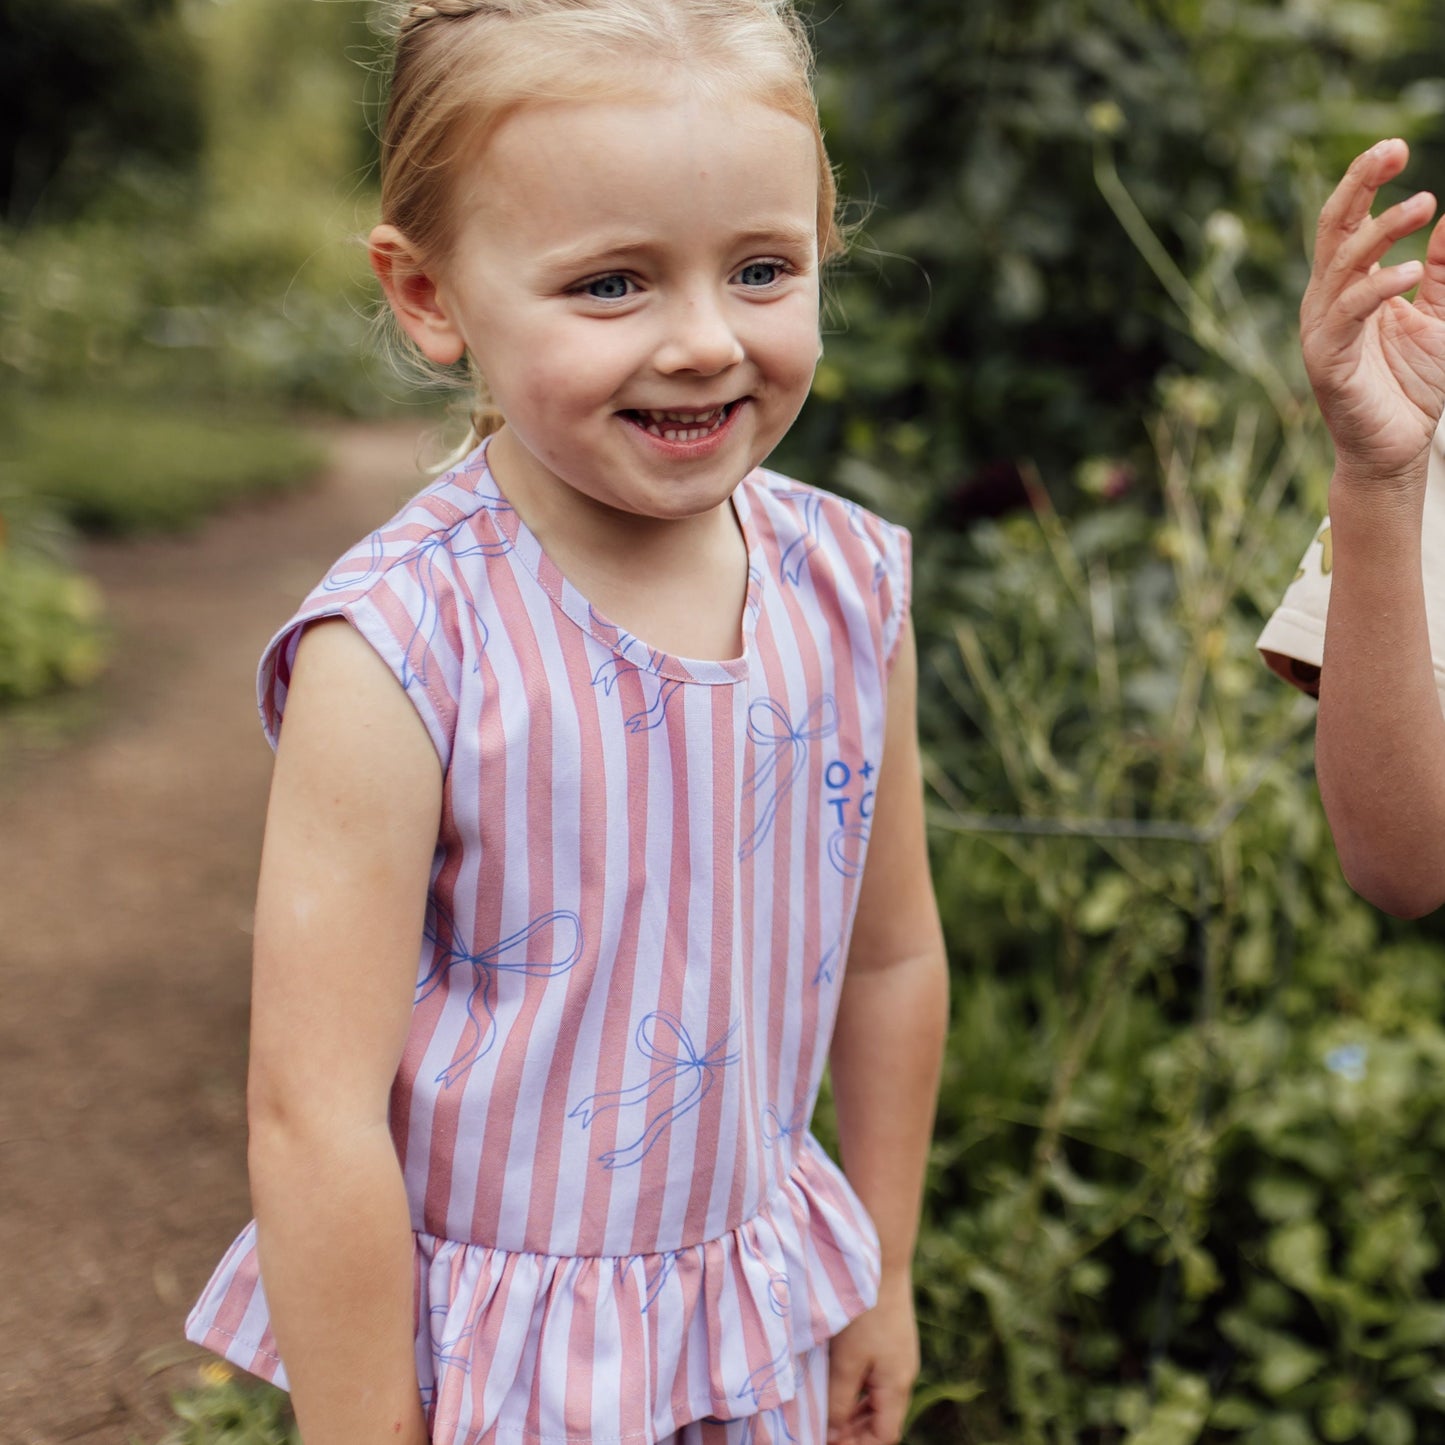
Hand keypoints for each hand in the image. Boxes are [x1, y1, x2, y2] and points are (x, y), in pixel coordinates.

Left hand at [826, 1272, 918, 1444]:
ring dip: (854, 1412)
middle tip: (821, 1433)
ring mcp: (898, 1355)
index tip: (827, 1444)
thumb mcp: (845, 1361)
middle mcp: (902, 1374)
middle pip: (882, 1420)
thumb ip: (839, 1401)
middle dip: (854, 1433)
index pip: (884, 1436)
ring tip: (825, 1416)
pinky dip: (857, 1389)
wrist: (881, 1260)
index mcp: (896, 1386)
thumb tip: (832, 1432)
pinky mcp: (890, 1338)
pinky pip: (876, 1377)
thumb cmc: (863, 1313)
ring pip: (878, 1399)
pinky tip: (837, 1384)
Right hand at [1300, 138, 1444, 486]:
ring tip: (1424, 204)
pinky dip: (1378, 287)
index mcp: (1349, 285)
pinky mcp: (1327, 360)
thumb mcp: (1441, 312)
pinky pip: (1349, 313)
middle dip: (1357, 186)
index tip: (1396, 147)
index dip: (1366, 182)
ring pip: (1342, 265)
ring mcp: (1322, 329)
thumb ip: (1441, 268)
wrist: (1396, 448)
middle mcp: (1327, 301)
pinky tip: (1410, 270)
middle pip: (1332, 230)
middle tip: (1391, 149)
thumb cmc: (1415, 383)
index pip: (1348, 222)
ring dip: (1381, 230)